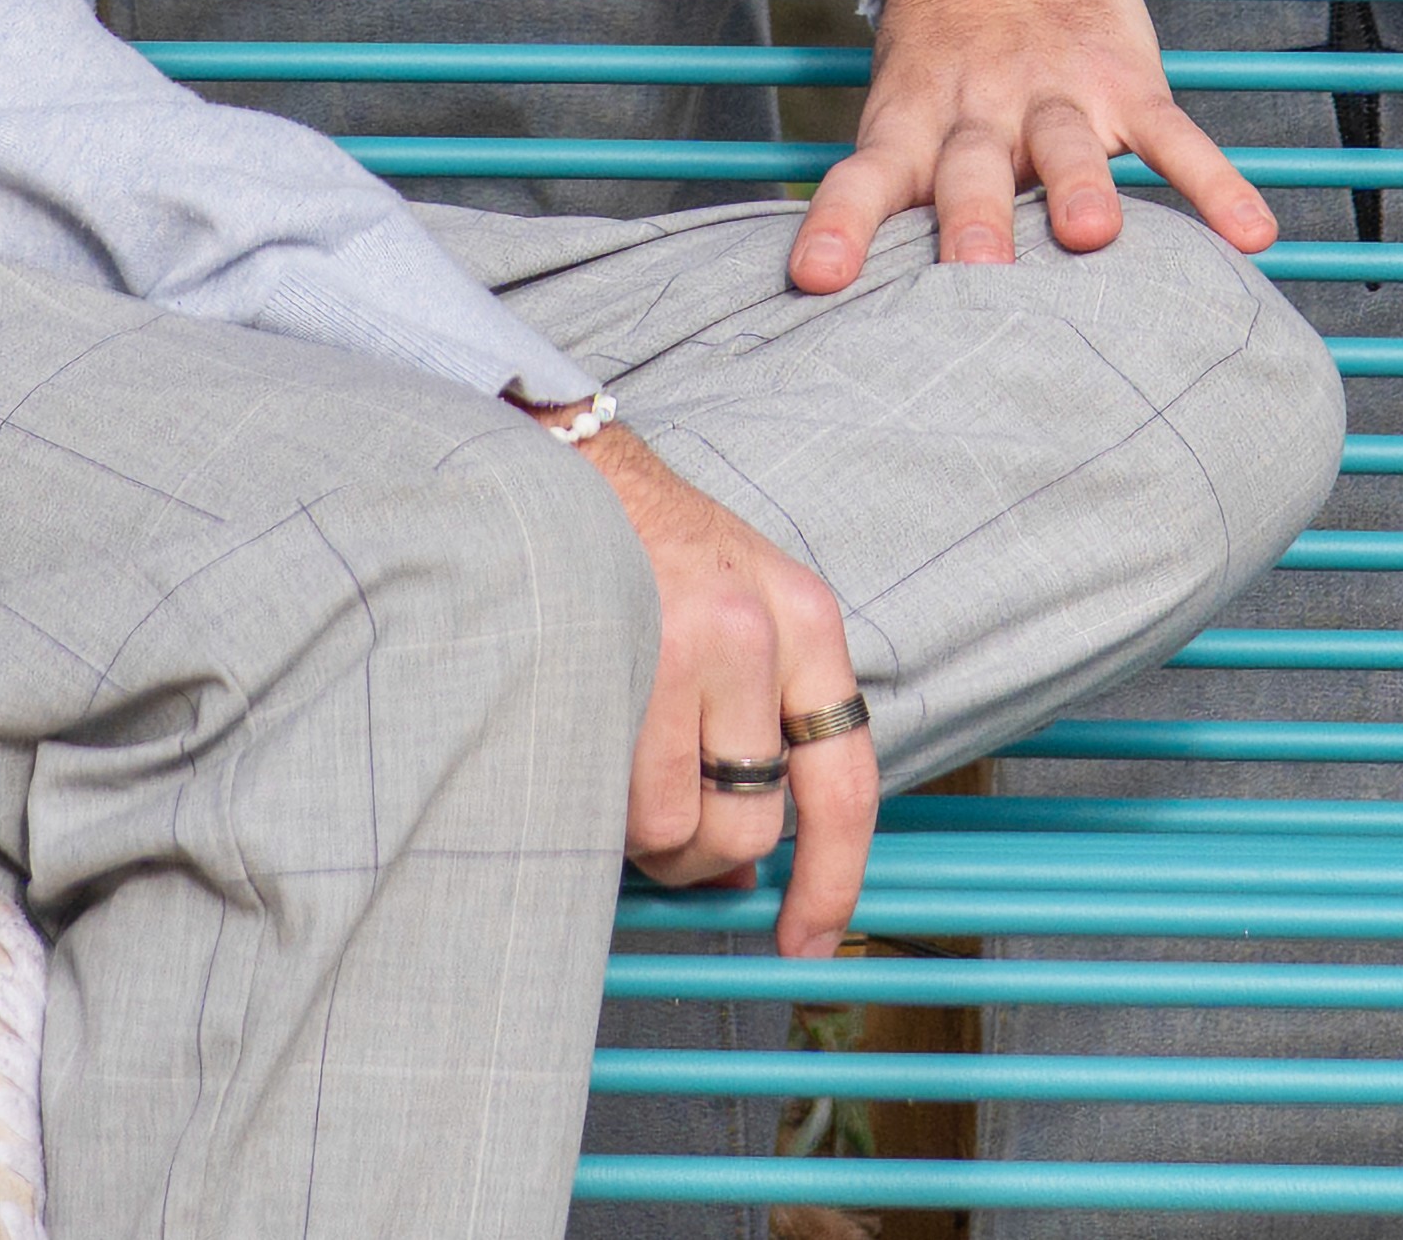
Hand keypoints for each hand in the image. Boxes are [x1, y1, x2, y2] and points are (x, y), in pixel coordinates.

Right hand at [573, 412, 884, 949]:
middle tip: (662, 821)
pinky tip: (583, 751)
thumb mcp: (738, 615)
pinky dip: (598, 808)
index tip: (810, 940)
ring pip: (678, 825)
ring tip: (614, 771)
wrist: (554, 462)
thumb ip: (758, 728)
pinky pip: (617, 799)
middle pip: (752, 822)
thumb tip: (749, 867)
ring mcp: (683, 643)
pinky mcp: (611, 656)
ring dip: (642, 833)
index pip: (848, 782)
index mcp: (806, 620)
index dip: (834, 880)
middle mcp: (758, 631)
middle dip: (704, 854)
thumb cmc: (644, 550)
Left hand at [796, 0, 1276, 289]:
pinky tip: (1250, 234)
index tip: (815, 278)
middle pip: (971, 170)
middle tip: (975, 273)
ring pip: (1066, 146)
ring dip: (1078, 188)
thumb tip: (863, 316)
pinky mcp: (1125, 82)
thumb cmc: (942, 57)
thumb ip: (898, 196)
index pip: (864, 179)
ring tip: (1092, 234)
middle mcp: (979, 113)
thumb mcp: (903, 111)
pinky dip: (1215, 185)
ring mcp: (1055, 95)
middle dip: (974, 220)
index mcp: (913, 126)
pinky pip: (1174, 137)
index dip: (839, 226)